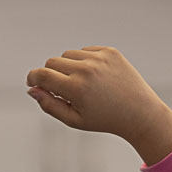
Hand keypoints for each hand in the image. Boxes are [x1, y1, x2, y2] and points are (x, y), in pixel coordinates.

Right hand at [25, 46, 171, 164]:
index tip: (32, 83)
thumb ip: (49, 105)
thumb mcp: (74, 120)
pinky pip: (84, 51)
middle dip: (50, 74)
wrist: (139, 112)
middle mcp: (87, 70)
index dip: (32, 78)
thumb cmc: (104, 119)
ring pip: (67, 55)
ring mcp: (99, 58)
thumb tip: (32, 89)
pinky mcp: (110, 51)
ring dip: (67, 67)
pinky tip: (95, 78)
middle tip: (61, 89)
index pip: (41, 75)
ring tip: (81, 85)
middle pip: (51, 62)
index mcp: (76, 88)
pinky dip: (84, 62)